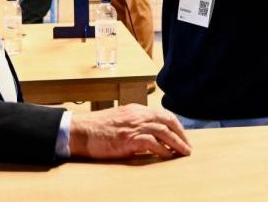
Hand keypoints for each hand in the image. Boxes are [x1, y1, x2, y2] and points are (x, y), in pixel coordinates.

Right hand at [69, 104, 190, 159]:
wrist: (80, 131)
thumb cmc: (96, 128)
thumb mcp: (119, 120)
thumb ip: (134, 123)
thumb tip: (149, 136)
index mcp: (136, 109)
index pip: (162, 114)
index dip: (175, 125)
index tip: (182, 136)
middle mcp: (137, 115)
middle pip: (167, 120)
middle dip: (181, 134)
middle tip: (188, 146)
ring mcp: (133, 126)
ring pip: (163, 131)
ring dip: (177, 143)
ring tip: (183, 152)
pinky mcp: (128, 138)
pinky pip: (152, 143)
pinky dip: (162, 150)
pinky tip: (167, 157)